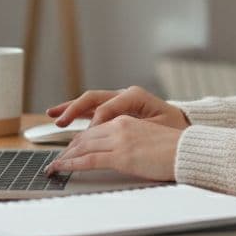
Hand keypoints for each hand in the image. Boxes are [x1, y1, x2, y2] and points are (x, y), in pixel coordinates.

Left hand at [44, 115, 184, 180]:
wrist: (188, 151)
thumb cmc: (174, 149)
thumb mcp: (148, 138)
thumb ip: (132, 141)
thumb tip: (122, 154)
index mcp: (127, 120)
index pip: (95, 129)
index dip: (79, 140)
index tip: (70, 149)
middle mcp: (120, 125)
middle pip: (85, 136)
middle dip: (68, 148)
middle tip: (57, 160)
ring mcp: (119, 140)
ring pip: (83, 146)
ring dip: (65, 157)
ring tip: (54, 167)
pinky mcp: (121, 156)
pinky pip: (89, 159)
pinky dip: (71, 164)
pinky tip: (61, 168)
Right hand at [45, 85, 191, 130]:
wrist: (182, 131)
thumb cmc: (173, 131)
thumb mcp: (158, 128)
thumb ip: (135, 127)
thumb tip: (114, 131)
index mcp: (135, 96)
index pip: (107, 108)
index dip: (95, 124)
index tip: (87, 140)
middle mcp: (124, 95)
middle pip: (94, 99)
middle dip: (74, 110)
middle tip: (60, 122)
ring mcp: (118, 100)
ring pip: (89, 101)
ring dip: (70, 108)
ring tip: (53, 115)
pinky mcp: (115, 109)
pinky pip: (92, 108)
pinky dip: (77, 112)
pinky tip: (62, 116)